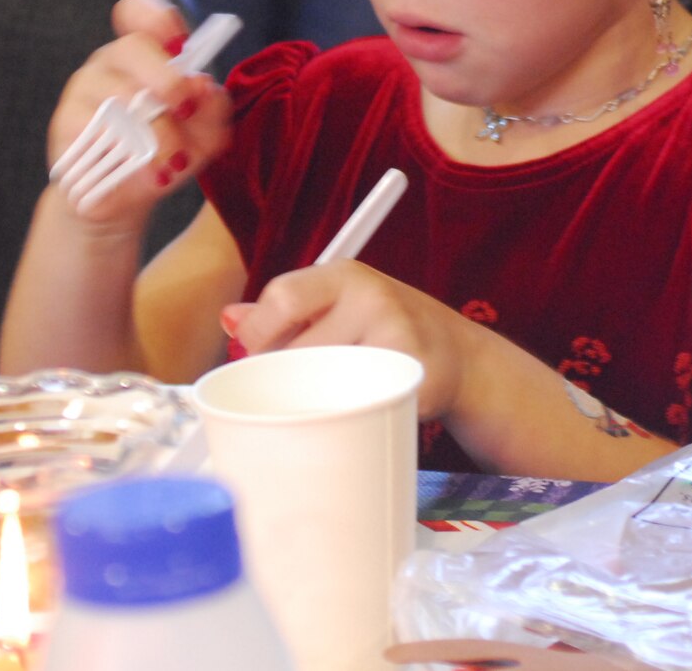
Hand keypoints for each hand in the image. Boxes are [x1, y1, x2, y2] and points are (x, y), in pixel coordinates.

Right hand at [47, 0, 232, 226]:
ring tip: (174, 162)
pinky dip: (128, 155)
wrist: (123, 198)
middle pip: (133, 46)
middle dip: (167, 80)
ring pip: (119, 92)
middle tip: (186, 110)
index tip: (181, 45)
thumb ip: (213, 109)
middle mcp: (114, 62)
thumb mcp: (204, 135)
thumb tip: (205, 87)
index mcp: (148, 55)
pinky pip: (96, 128)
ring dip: (155, 132)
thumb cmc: (166, 155)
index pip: (140, 13)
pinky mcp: (66, 122)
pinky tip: (148, 175)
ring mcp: (86, 88)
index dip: (158, 17)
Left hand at [223, 262, 477, 419]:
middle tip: (292, 388)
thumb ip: (285, 312)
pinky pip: (356, 408)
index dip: (257, 333)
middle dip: (284, 376)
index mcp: (346, 275)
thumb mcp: (338, 307)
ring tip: (330, 397)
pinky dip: (349, 415)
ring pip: (322, 383)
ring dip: (314, 400)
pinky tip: (360, 408)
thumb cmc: (385, 330)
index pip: (282, 296)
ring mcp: (397, 337)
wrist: (461, 357)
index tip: (254, 356)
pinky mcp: (413, 379)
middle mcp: (373, 297)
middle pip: (297, 349)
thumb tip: (229, 319)